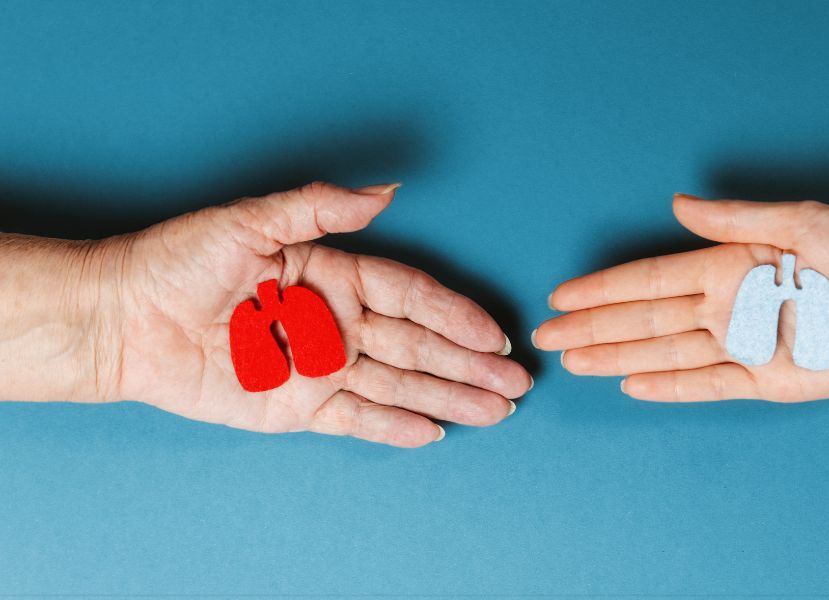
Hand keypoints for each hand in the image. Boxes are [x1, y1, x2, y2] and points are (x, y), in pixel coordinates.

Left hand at [98, 182, 529, 445]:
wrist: (125, 318)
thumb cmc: (181, 260)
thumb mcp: (250, 222)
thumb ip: (320, 210)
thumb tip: (386, 191)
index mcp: (334, 276)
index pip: (411, 298)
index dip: (456, 316)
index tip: (494, 335)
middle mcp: (337, 324)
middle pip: (419, 347)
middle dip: (470, 366)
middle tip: (517, 383)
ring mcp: (320, 368)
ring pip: (399, 384)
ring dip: (449, 397)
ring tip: (496, 411)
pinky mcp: (296, 408)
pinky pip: (357, 418)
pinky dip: (394, 426)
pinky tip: (435, 430)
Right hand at [533, 194, 828, 401]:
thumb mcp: (801, 221)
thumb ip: (735, 220)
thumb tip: (678, 206)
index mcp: (729, 265)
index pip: (650, 279)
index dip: (603, 287)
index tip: (562, 294)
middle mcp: (726, 307)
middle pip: (644, 320)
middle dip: (593, 327)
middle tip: (546, 336)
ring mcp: (742, 347)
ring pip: (664, 353)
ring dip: (616, 356)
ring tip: (574, 360)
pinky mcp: (766, 381)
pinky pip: (707, 385)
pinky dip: (669, 386)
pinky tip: (632, 383)